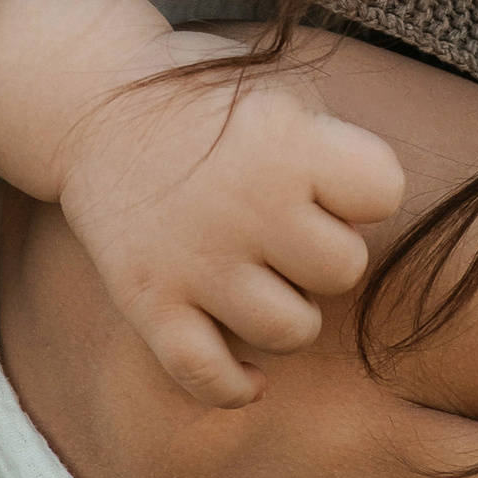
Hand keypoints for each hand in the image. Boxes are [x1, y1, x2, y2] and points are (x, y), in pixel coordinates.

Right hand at [53, 37, 407, 409]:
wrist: (95, 103)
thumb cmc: (209, 103)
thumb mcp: (283, 91)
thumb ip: (333, 150)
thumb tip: (364, 227)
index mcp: (286, 142)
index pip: (383, 191)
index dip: (365, 190)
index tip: (330, 178)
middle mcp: (247, 204)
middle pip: (343, 269)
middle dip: (325, 252)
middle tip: (290, 230)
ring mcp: (196, 260)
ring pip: (291, 331)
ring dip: (290, 313)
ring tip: (266, 281)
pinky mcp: (150, 302)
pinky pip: (208, 376)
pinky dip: (235, 386)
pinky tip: (249, 374)